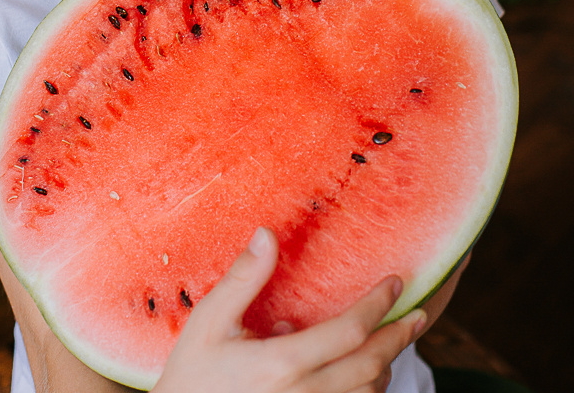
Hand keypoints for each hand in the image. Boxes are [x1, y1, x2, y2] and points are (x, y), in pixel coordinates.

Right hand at [152, 227, 425, 392]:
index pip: (349, 332)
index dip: (378, 306)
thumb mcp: (208, 321)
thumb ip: (243, 279)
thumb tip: (268, 233)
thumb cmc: (191, 375)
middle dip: (398, 337)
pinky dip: (366, 392)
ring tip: (391, 342)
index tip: (396, 283)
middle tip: (418, 315)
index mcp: (282, 364)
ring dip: (384, 368)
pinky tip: (365, 376)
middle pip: (370, 366)